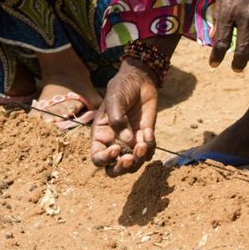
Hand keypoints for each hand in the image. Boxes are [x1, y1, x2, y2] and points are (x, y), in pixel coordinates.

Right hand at [89, 59, 159, 175]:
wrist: (140, 80)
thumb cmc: (122, 88)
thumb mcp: (115, 99)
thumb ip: (117, 120)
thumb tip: (127, 141)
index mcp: (101, 134)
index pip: (97, 157)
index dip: (105, 159)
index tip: (116, 149)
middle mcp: (114, 142)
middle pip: (114, 169)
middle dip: (122, 168)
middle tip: (130, 158)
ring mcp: (130, 142)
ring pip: (133, 165)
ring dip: (139, 158)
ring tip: (144, 141)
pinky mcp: (145, 138)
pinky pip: (148, 153)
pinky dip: (151, 146)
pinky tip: (148, 130)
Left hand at [209, 0, 248, 71]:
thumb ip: (219, 15)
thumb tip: (215, 35)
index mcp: (228, 12)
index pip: (222, 42)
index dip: (217, 56)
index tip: (213, 64)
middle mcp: (246, 18)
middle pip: (243, 51)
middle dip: (237, 63)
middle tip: (235, 68)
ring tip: (248, 58)